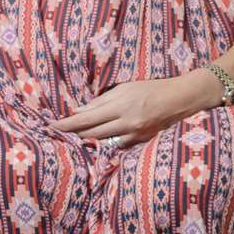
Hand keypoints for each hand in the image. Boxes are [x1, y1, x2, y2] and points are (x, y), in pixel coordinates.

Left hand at [50, 73, 217, 148]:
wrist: (181, 99)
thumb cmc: (152, 88)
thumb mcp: (125, 87)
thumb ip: (103, 100)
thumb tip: (80, 111)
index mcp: (121, 106)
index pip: (86, 118)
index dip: (67, 123)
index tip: (51, 125)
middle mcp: (126, 123)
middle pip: (91, 133)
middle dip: (72, 133)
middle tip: (55, 132)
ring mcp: (135, 135)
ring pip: (103, 141)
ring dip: (86, 139)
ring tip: (71, 137)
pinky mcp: (141, 142)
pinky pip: (117, 145)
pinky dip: (105, 143)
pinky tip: (96, 141)